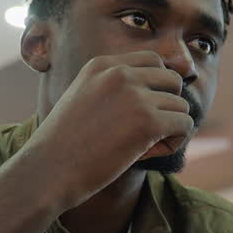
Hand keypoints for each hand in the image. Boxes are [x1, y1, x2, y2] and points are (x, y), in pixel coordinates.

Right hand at [19, 51, 192, 210]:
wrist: (48, 171)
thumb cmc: (64, 147)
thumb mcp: (84, 101)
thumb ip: (115, 91)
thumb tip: (163, 96)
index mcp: (102, 64)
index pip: (152, 61)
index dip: (155, 89)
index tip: (140, 113)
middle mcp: (119, 73)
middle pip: (172, 80)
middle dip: (166, 106)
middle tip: (146, 133)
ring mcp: (135, 95)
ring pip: (181, 105)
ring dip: (170, 127)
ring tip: (145, 146)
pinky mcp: (148, 121)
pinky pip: (185, 124)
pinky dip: (175, 141)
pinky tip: (151, 153)